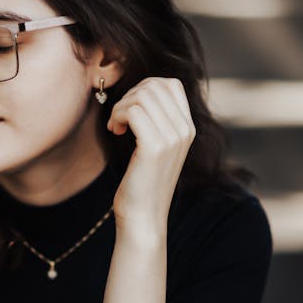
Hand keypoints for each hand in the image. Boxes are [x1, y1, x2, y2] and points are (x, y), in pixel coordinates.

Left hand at [107, 77, 195, 239]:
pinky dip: (117, 116)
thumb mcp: (154, 147)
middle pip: (154, 86)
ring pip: (141, 95)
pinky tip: (115, 132)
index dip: (144, 88)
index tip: (130, 111)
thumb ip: (155, 121)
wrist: (143, 218)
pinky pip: (132, 110)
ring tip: (116, 127)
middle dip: (128, 96)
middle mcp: (185, 130)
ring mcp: (172, 138)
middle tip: (119, 120)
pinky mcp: (155, 147)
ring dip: (120, 107)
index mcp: (188, 128)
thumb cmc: (141, 183)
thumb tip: (139, 91)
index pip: (170, 84)